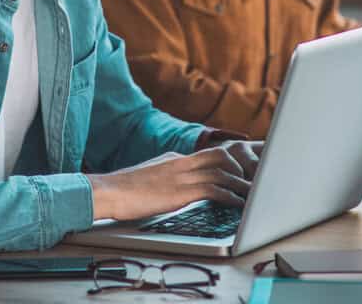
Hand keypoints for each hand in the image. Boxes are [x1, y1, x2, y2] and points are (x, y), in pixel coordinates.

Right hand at [87, 142, 259, 221]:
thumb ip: (166, 178)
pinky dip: (230, 196)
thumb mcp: (150, 177)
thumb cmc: (124, 189)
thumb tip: (175, 188)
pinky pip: (214, 190)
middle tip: (250, 182)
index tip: (238, 174)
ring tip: (252, 196)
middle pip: (220, 157)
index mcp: (174, 159)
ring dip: (240, 185)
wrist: (109, 191)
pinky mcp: (181, 191)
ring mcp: (181, 176)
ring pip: (222, 173)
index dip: (227, 165)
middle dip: (239, 168)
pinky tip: (237, 204)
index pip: (207, 156)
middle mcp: (180, 163)